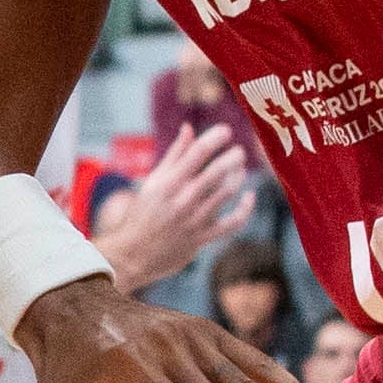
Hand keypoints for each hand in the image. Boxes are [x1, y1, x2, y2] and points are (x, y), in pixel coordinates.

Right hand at [95, 126, 255, 285]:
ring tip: (239, 169)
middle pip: (217, 171)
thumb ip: (174, 155)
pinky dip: (246, 208)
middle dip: (234, 157)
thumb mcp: (153, 181)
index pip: (198, 153)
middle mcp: (183, 199)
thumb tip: (189, 127)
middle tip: (239, 151)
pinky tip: (249, 196)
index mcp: (169, 183)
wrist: (134, 254)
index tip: (226, 131)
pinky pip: (233, 222)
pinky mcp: (204, 237)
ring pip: (228, 192)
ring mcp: (195, 220)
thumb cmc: (143, 214)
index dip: (216, 137)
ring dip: (238, 176)